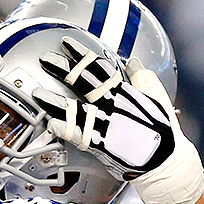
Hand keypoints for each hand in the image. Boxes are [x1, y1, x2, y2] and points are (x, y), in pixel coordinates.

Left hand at [35, 37, 203, 203]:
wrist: (165, 160)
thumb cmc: (161, 130)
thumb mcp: (155, 95)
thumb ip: (142, 76)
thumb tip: (134, 61)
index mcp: (124, 91)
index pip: (98, 67)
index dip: (81, 54)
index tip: (67, 43)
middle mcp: (112, 105)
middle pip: (82, 82)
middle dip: (62, 69)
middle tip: (46, 59)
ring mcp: (105, 124)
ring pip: (74, 109)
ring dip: (54, 102)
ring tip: (38, 95)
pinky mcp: (101, 144)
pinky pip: (78, 135)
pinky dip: (64, 129)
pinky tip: (51, 124)